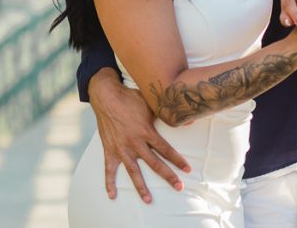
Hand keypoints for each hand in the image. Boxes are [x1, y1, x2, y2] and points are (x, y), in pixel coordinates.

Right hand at [88, 68, 190, 203]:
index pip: (165, 149)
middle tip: (179, 187)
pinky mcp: (109, 149)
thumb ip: (167, 113)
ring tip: (149, 200)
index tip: (188, 170)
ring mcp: (121, 148)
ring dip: (141, 186)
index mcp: (146, 131)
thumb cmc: (130, 98)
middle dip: (168, 176)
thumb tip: (189, 119)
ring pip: (133, 171)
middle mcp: (134, 142)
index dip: (177, 160)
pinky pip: (109, 169)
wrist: (106, 96)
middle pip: (154, 163)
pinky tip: (112, 195)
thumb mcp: (150, 103)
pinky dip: (109, 182)